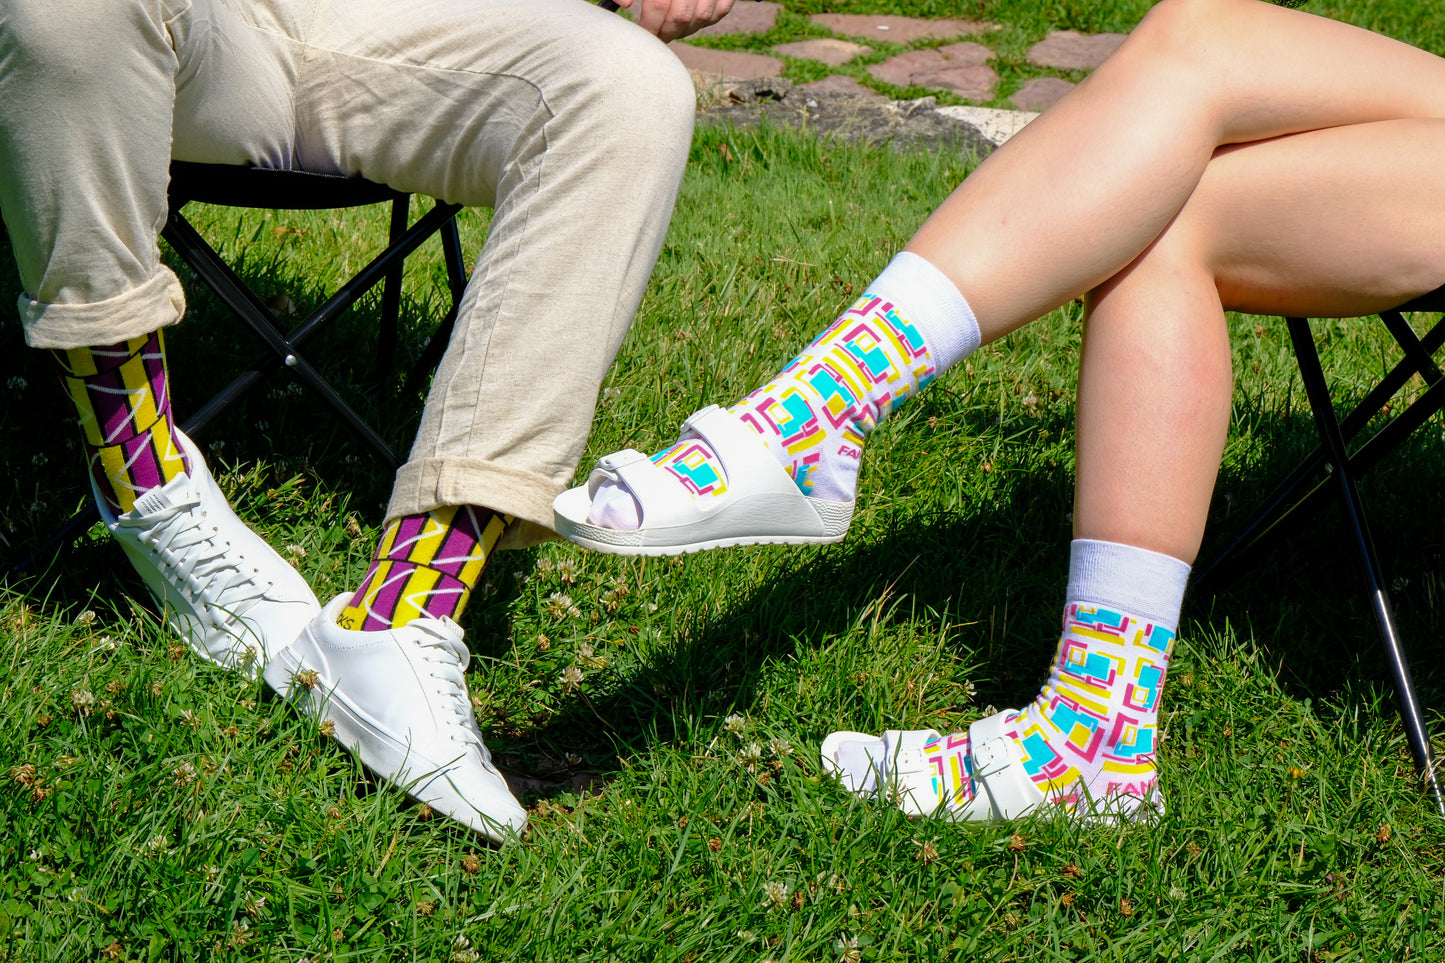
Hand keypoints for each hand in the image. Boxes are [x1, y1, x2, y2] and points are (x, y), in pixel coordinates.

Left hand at [613, 0, 736, 42]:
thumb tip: (625, 5)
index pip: (659, 5)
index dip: (650, 24)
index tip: (644, 33)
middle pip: (681, 16)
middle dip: (666, 32)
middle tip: (656, 36)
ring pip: (702, 18)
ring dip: (685, 30)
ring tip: (671, 30)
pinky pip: (720, 11)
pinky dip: (706, 20)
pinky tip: (691, 21)